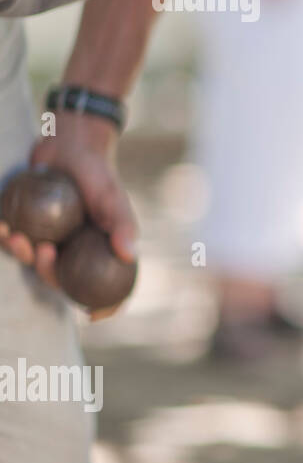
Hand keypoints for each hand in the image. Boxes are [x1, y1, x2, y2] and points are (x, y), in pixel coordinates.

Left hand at [0, 114, 136, 320]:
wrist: (70, 147)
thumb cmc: (99, 175)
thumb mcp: (115, 199)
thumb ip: (123, 226)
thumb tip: (129, 256)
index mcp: (101, 251)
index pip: (110, 286)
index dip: (106, 306)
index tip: (92, 315)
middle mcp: (76, 251)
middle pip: (61, 278)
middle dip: (47, 273)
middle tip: (43, 252)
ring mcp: (52, 240)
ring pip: (33, 261)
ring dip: (21, 255)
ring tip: (16, 236)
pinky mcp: (29, 227)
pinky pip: (16, 240)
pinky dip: (6, 237)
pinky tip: (2, 226)